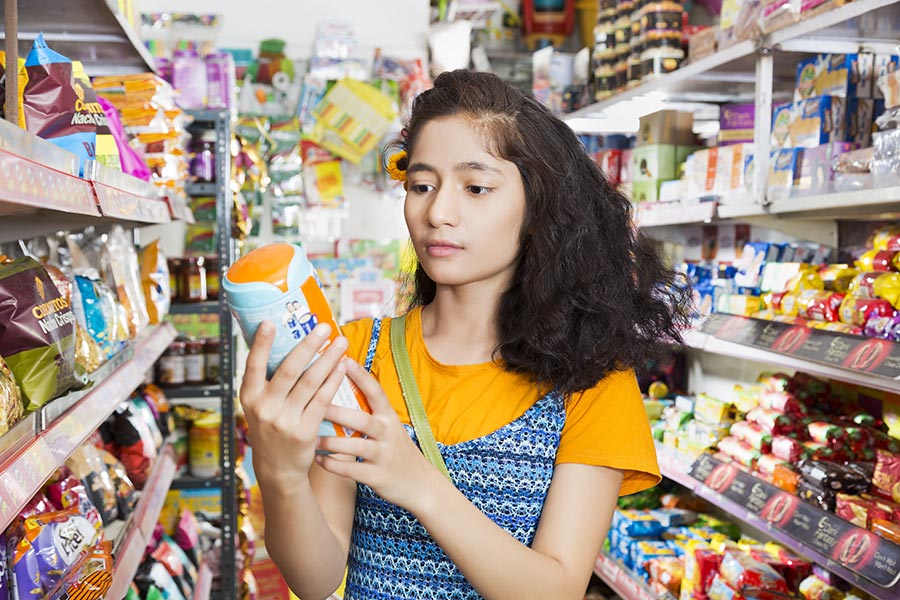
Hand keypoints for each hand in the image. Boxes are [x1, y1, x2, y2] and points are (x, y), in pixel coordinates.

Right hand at [240, 321, 348, 487]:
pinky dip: (333, 381)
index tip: (269, 322)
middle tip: (324, 327)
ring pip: (310, 382)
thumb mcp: (259, 405)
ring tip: (341, 343)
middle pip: (289, 369)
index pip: (253, 365)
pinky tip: (342, 367)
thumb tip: (282, 341)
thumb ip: (267, 380)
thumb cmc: (270, 426)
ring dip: (328, 359)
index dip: (260, 343)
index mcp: (249, 397)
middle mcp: (264, 408)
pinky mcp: (304, 431)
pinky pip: (322, 399)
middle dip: (308, 345)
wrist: (277, 467)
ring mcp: (284, 421)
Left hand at [315, 359, 443, 510]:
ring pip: (357, 447)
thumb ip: (370, 412)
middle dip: (338, 411)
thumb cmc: (397, 452)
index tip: (344, 360)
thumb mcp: (390, 428)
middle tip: (312, 403)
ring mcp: (384, 456)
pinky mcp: (379, 477)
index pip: (376, 393)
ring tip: (310, 437)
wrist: (421, 485)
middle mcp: (389, 434)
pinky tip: (318, 460)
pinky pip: (354, 471)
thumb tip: (343, 390)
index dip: (361, 376)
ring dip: (332, 442)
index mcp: (390, 418)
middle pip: (363, 420)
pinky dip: (335, 465)